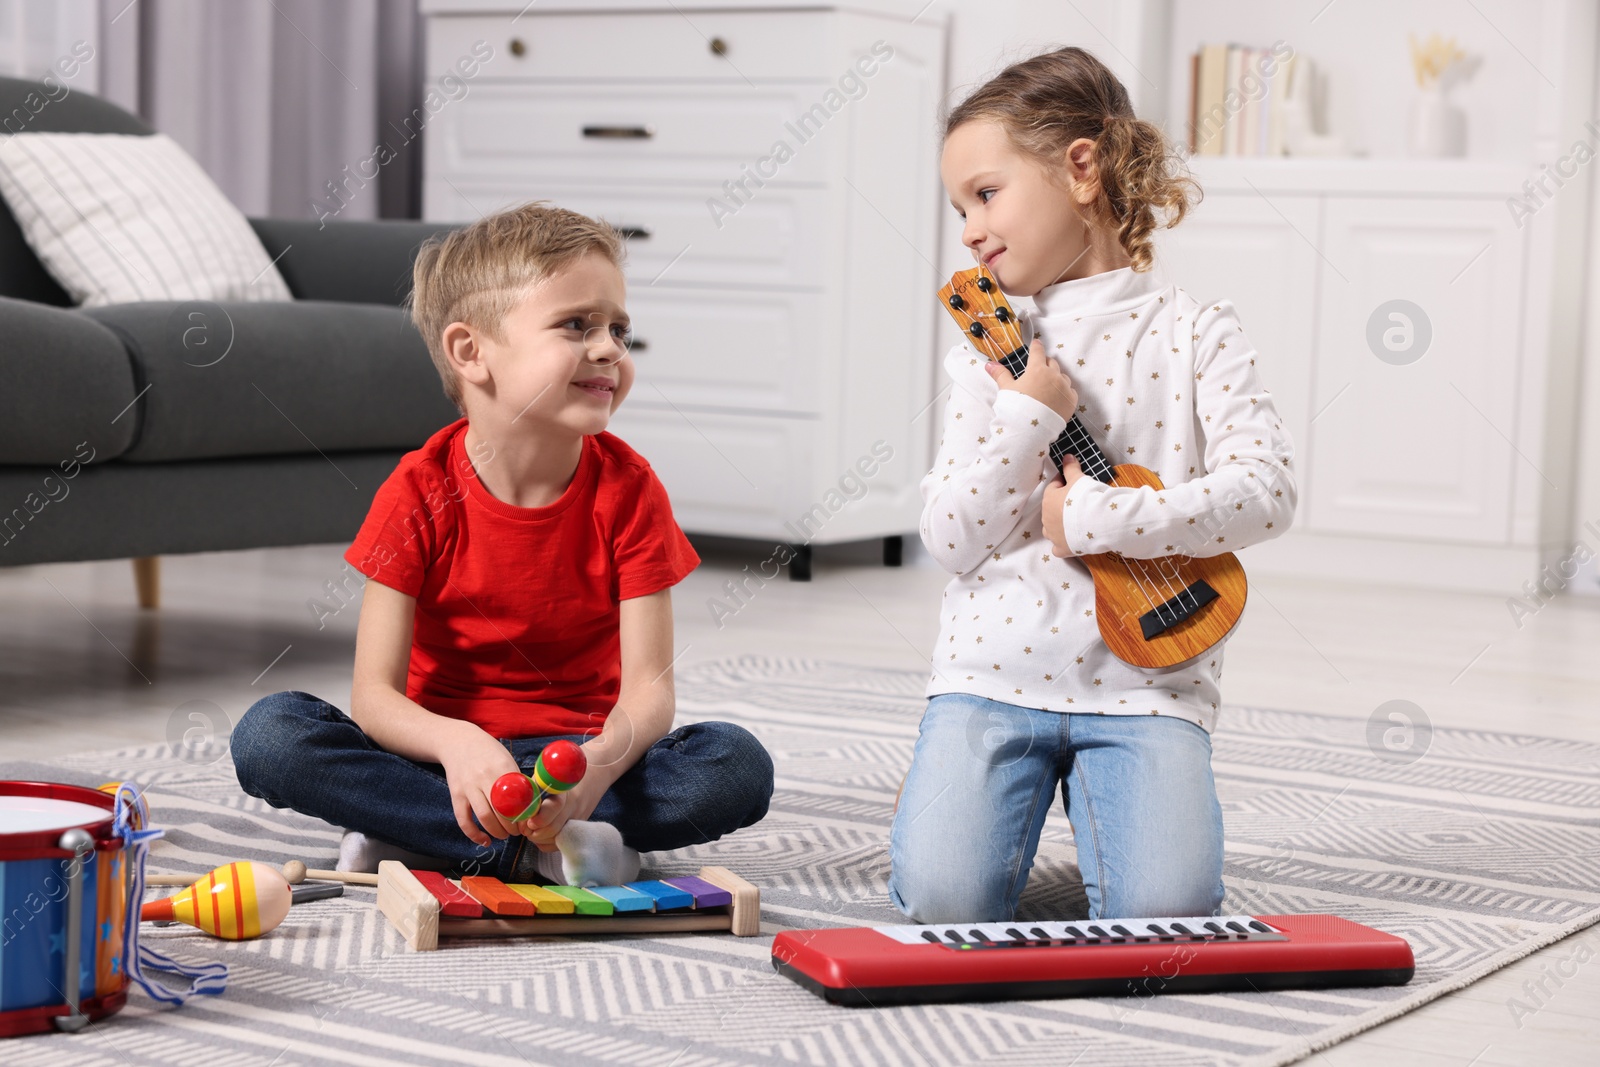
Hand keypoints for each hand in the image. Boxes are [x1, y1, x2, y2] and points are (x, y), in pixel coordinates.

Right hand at [436, 722, 522, 845]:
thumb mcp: (507, 760)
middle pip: (502, 810)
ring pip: (484, 817)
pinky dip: (474, 834)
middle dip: (512, 827)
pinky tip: (485, 841)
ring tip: (504, 836)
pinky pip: (463, 820)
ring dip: (497, 832)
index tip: (529, 823)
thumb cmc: (488, 752)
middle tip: (518, 832)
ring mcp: (468, 787)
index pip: (517, 797)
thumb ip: (517, 781)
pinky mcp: (456, 795)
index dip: (525, 815)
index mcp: (502, 768)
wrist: (458, 742)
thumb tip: (532, 806)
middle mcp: (484, 778)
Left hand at [521, 774, 604, 851]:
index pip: (554, 807)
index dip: (540, 818)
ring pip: (554, 840)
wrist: (588, 783)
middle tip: (525, 828)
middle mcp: (571, 808)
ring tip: (530, 830)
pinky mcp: (576, 832)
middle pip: (552, 829)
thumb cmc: (557, 780)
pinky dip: (544, 843)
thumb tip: (515, 808)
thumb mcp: (543, 779)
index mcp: (562, 792)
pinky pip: (556, 846)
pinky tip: (540, 834)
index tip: (529, 822)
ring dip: (537, 838)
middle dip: (533, 832)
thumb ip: (530, 791)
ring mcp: (576, 821)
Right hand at [986, 337, 1078, 421]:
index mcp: (1037, 369)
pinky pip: (1070, 391)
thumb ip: (1000, 374)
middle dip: (1046, 364)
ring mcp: (1064, 387)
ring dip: (1056, 378)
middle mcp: (1053, 375)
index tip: (1036, 343)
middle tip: (1039, 370)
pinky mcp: (1071, 400)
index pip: (1038, 351)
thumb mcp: (1006, 389)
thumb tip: (989, 364)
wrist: (1030, 430)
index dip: (1036, 346)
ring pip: (1063, 376)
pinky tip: (1057, 398)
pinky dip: (1064, 392)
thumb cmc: (1016, 407)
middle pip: (1052, 363)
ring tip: (1048, 387)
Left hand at [1042, 455, 1088, 556]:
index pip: (1053, 487)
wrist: (1096, 521)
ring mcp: (1053, 535)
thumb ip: (1070, 468)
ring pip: (1051, 529)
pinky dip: (1062, 545)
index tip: (1073, 482)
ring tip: (1073, 522)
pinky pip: (1058, 548)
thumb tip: (1066, 456)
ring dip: (1059, 525)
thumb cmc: (1085, 497)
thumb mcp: (1079, 479)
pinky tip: (1069, 542)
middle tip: (1078, 502)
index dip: (1064, 483)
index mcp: (1048, 499)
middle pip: (1052, 508)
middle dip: (1061, 505)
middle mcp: (1046, 518)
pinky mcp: (1062, 549)